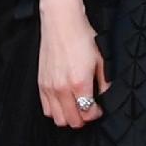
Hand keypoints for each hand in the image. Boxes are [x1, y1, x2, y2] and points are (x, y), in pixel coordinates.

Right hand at [37, 7, 107, 128]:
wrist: (62, 24)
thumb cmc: (83, 38)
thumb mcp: (102, 59)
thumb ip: (104, 82)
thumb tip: (105, 96)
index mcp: (79, 83)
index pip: (87, 113)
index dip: (96, 114)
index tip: (100, 109)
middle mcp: (62, 88)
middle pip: (72, 121)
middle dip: (83, 119)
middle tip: (90, 110)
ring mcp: (49, 87)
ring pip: (57, 118)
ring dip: (68, 117)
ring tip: (77, 107)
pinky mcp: (41, 84)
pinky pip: (46, 108)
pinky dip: (56, 110)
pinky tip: (65, 102)